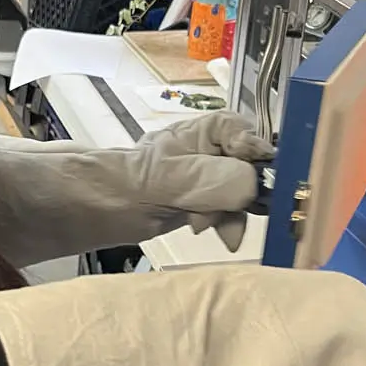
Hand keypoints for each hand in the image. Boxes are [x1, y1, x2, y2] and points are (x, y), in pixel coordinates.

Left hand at [140, 111, 273, 250]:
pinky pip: (233, 211)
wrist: (108, 209)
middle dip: (244, 193)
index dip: (257, 158)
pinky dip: (229, 224)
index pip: (251, 135)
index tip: (256, 182)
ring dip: (233, 212)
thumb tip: (255, 188)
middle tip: (231, 208)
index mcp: (209, 130)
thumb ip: (226, 179)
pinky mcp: (209, 200)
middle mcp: (215, 150)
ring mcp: (213, 176)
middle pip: (252, 167)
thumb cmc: (138, 182)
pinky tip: (222, 235)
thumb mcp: (185, 178)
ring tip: (205, 221)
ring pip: (245, 193)